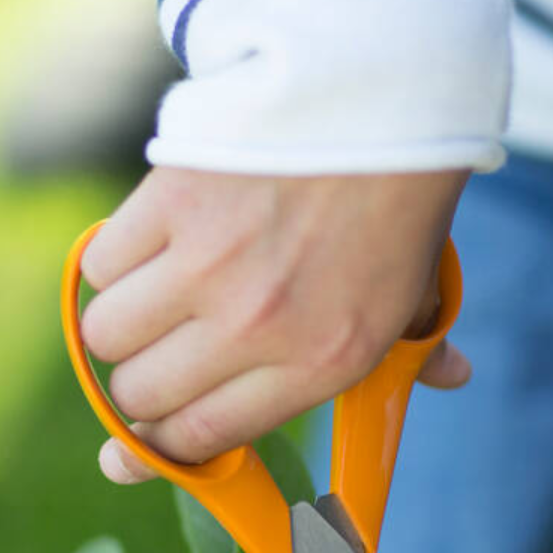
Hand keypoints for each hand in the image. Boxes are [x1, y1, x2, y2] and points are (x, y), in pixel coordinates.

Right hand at [79, 166, 469, 481]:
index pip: (202, 435)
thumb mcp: (418, 293)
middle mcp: (255, 327)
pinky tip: (148, 249)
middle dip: (139, 389)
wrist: (378, 103)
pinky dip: (113, 263)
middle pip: (139, 395)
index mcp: (318, 364)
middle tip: (159, 361)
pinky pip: (100, 264)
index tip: (143, 445)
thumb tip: (453, 378)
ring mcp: (208, 266)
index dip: (160, 449)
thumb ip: (420, 350)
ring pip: (103, 335)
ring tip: (151, 304)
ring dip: (118, 328)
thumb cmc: (394, 210)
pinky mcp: (171, 204)